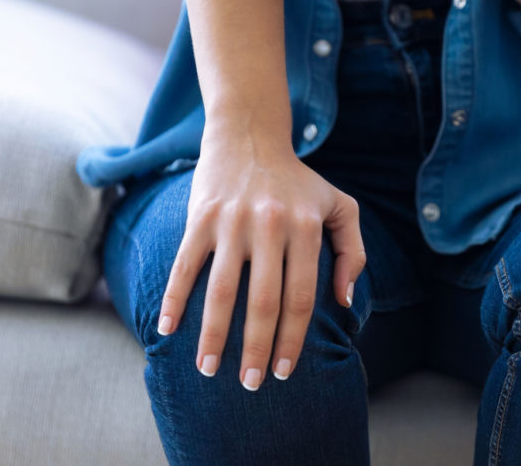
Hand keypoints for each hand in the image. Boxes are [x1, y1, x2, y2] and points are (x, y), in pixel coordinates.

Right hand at [156, 130, 366, 390]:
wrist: (250, 136)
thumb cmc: (298, 181)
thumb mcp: (340, 206)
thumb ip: (352, 251)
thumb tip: (342, 300)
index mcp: (305, 227)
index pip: (301, 296)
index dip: (293, 340)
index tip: (284, 371)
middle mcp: (270, 225)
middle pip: (263, 301)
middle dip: (256, 349)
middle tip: (249, 384)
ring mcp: (233, 221)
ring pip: (222, 290)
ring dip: (213, 336)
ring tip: (208, 370)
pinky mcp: (201, 217)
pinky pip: (186, 266)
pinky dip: (175, 300)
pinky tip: (168, 331)